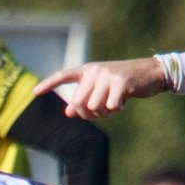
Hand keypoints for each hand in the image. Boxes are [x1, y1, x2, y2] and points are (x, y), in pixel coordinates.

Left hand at [33, 57, 167, 117]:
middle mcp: (94, 70)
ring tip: (115, 104)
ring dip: (105, 112)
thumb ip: (85, 99)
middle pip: (79, 103)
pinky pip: (111, 107)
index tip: (34, 92)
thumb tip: (68, 113)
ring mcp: (107, 75)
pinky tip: (125, 101)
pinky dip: (118, 109)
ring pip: (94, 107)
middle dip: (89, 114)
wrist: (150, 73)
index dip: (48, 84)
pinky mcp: (121, 82)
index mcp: (87, 70)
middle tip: (102, 111)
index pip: (63, 75)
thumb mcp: (102, 89)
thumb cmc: (123, 84)